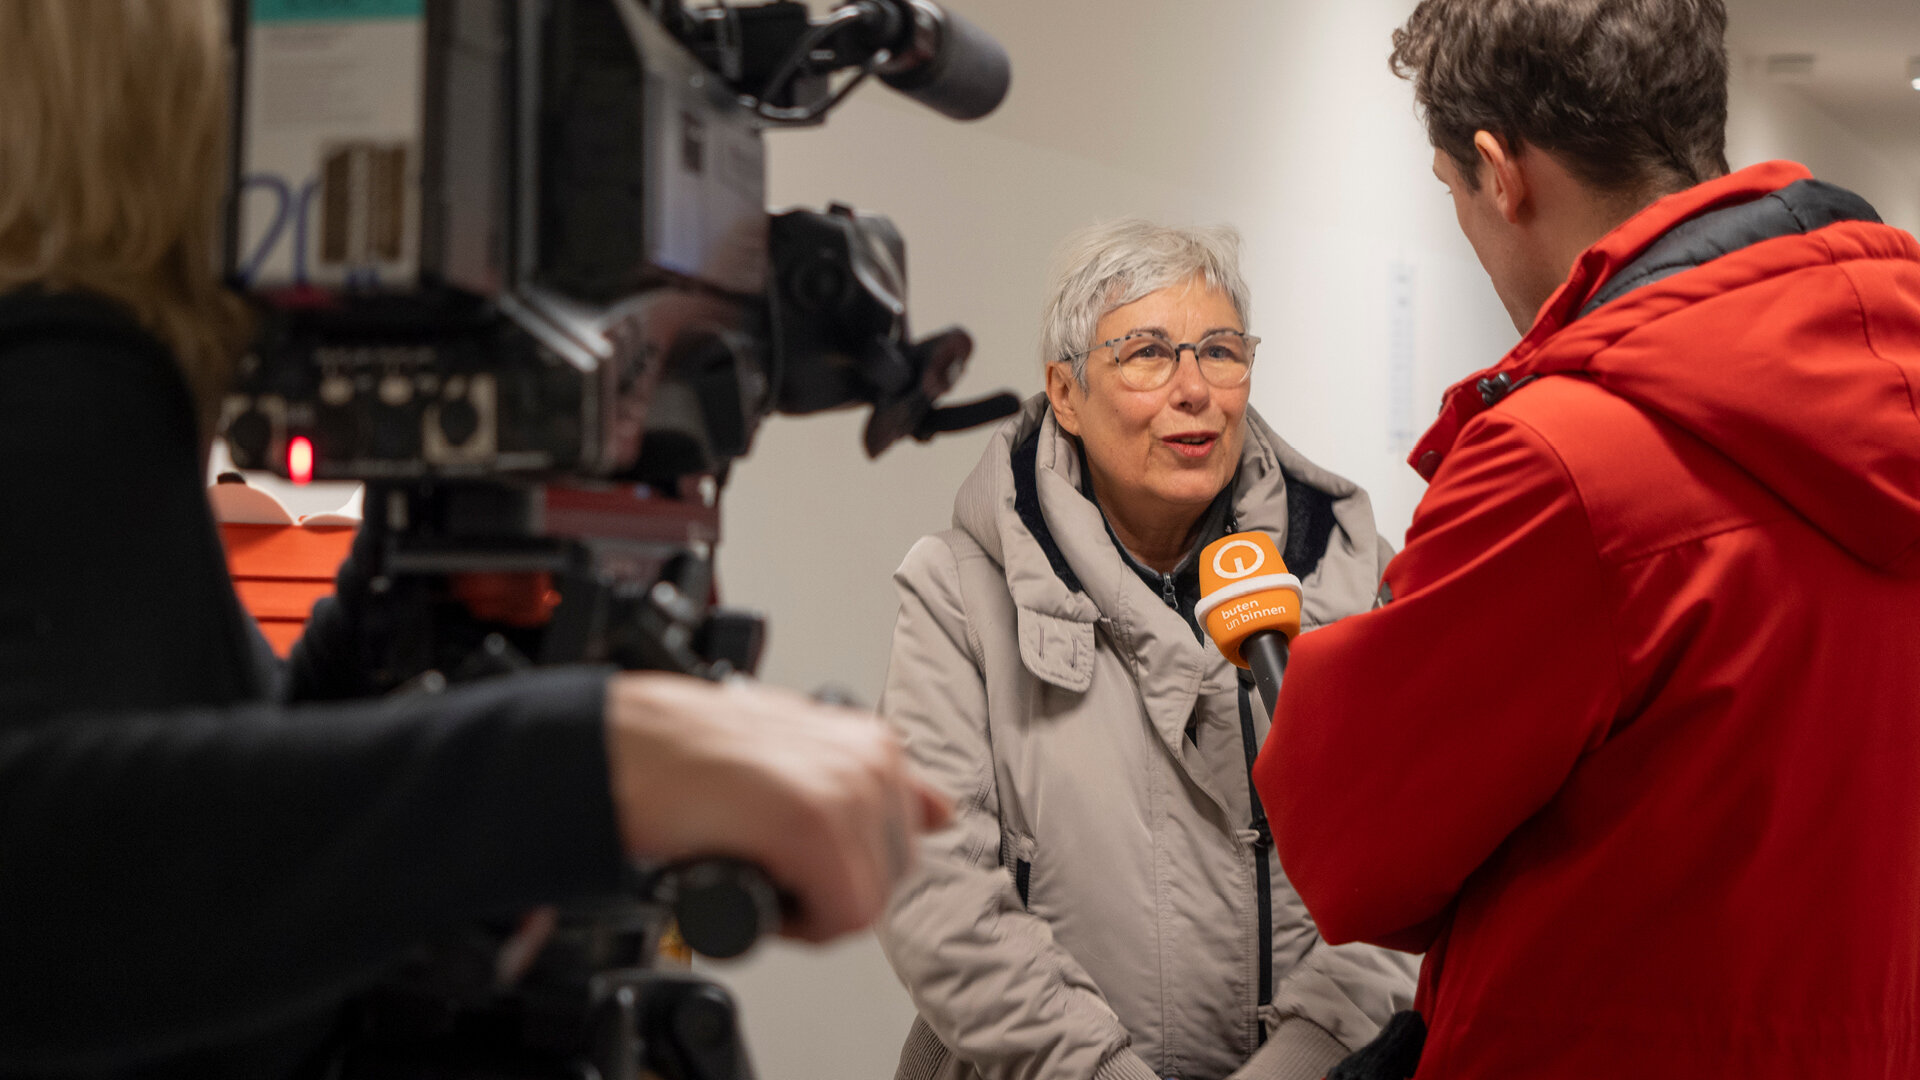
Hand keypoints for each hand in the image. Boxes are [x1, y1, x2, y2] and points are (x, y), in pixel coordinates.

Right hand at [602, 673, 950, 941]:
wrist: (622, 745)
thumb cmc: (689, 750)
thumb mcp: (798, 752)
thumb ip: (868, 777)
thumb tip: (936, 813)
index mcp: (876, 745)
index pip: (905, 842)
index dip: (848, 864)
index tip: (801, 858)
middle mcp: (872, 762)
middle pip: (888, 877)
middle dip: (833, 887)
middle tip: (770, 863)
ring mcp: (847, 793)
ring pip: (863, 903)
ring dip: (809, 908)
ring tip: (755, 867)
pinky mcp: (814, 826)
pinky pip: (837, 915)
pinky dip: (793, 922)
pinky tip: (750, 882)